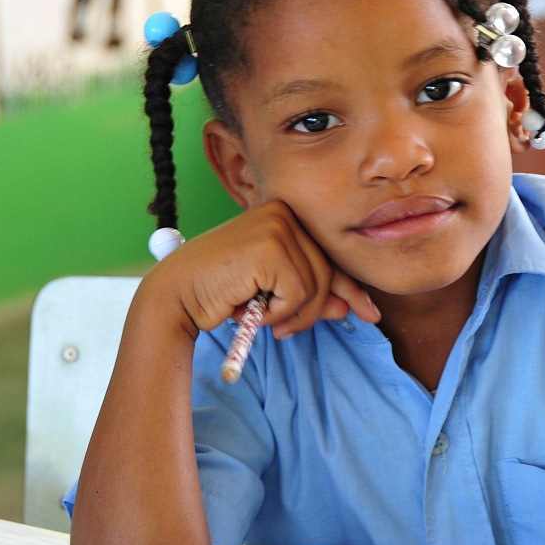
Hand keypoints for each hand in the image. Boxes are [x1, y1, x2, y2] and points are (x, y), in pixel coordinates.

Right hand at [148, 200, 380, 340]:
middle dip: (313, 310)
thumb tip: (351, 306)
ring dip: (291, 315)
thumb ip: (309, 294)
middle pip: (327, 272)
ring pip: (316, 286)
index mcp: (283, 215)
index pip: (328, 254)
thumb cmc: (219, 291)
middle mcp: (283, 212)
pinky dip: (278, 312)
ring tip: (260, 317)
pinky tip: (250, 310)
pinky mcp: (271, 246)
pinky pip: (298, 293)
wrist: (177, 295)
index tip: (367, 311)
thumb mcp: (272, 292)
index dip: (348, 287)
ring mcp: (277, 225)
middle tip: (283, 331)